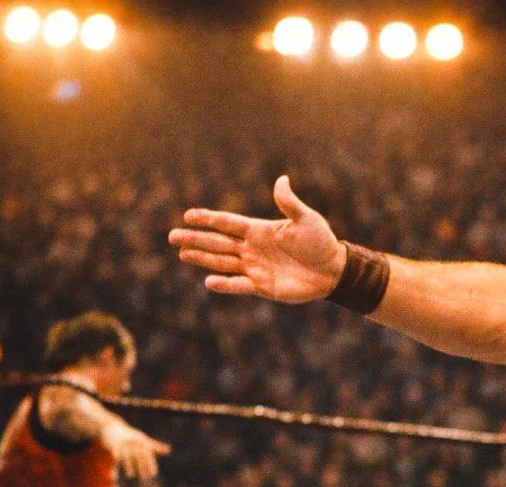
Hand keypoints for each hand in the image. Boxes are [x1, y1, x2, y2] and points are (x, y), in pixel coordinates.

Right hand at [100, 423, 170, 479]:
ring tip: (131, 475)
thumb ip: (155, 446)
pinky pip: (116, 453)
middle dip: (142, 466)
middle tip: (145, 477)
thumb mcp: (144, 439)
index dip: (151, 463)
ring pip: (127, 456)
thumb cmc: (131, 435)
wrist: (112, 426)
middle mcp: (133, 441)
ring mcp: (123, 442)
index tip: (153, 473)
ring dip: (129, 466)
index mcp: (142, 440)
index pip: (148, 454)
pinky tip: (118, 466)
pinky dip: (117, 459)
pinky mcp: (113, 444)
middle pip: (139, 455)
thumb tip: (169, 450)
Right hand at [169, 176, 344, 302]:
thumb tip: (282, 180)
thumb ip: (289, 203)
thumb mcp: (306, 219)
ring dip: (202, 258)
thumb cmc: (320, 242)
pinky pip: (239, 285)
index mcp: (259, 230)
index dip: (209, 219)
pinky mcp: (262, 286)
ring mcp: (255, 267)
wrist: (333, 270)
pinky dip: (225, 285)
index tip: (188, 215)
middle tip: (172, 236)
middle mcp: (252, 248)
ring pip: (222, 262)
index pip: (228, 223)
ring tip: (182, 253)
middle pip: (218, 242)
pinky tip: (209, 281)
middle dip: (196, 239)